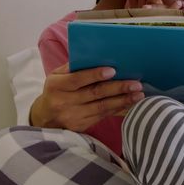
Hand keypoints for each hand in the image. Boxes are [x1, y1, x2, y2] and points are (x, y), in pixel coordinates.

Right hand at [29, 63, 144, 130]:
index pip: (77, 79)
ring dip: (122, 101)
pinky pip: (103, 116)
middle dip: (117, 88)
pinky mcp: (81, 126)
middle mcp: (63, 102)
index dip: (95, 75)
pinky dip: (118, 109)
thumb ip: (73, 67)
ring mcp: (72, 116)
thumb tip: (97, 58)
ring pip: (102, 107)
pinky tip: (130, 104)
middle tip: (136, 84)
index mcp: (56, 86)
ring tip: (138, 95)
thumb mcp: (56, 76)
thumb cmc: (56, 90)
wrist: (45, 118)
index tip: (113, 71)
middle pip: (94, 94)